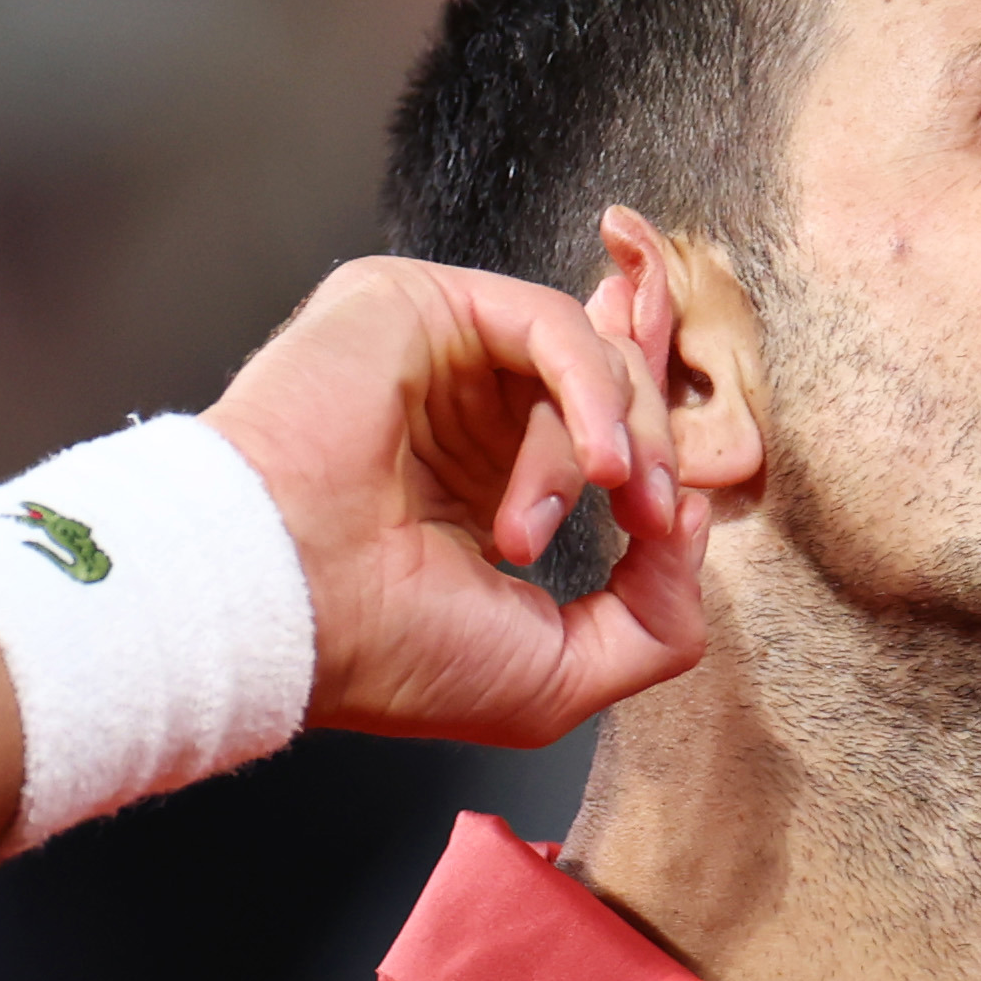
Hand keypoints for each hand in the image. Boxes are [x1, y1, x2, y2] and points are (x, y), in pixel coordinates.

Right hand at [200, 229, 709, 746]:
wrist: (287, 605)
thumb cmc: (386, 652)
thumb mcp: (559, 674)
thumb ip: (655, 619)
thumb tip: (693, 528)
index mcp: (485, 490)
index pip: (607, 435)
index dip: (663, 460)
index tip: (678, 520)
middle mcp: (466, 417)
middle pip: (614, 388)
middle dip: (655, 457)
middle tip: (647, 523)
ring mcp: (441, 359)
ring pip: (591, 361)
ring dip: (608, 449)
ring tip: (542, 529)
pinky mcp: (421, 306)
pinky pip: (552, 325)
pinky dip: (596, 394)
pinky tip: (599, 462)